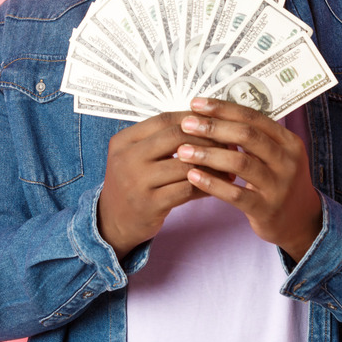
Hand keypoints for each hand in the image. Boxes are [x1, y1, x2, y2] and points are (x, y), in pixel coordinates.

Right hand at [97, 111, 225, 259]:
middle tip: (227, 142)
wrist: (112, 222)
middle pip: (176, 137)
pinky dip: (206, 186)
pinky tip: (218, 185)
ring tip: (229, 166)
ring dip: (212, 165)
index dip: (193, 119)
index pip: (164, 120)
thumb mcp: (134, 155)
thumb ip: (158, 139)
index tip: (213, 122)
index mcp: (124, 140)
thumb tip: (201, 122)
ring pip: (185, 165)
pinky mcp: (150, 204)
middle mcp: (127, 158)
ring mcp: (137, 182)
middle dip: (206, 139)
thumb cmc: (132, 184)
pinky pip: (187, 190)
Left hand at [175, 97, 321, 261]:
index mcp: (288, 141)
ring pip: (240, 162)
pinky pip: (236, 194)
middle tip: (186, 124)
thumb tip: (213, 114)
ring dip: (208, 154)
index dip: (223, 109)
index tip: (197, 103)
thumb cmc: (278, 181)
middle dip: (213, 127)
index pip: (253, 117)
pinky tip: (192, 176)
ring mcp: (278, 186)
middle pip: (247, 135)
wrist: (302, 221)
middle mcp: (287, 161)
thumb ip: (253, 137)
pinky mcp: (266, 209)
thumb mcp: (276, 155)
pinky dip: (212, 183)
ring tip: (183, 151)